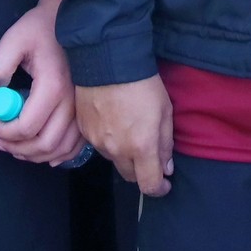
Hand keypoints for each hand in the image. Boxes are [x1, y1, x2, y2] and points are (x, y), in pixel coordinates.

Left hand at [0, 0, 82, 164]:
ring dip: (36, 155)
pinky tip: (45, 155)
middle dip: (17, 148)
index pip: (27, 127)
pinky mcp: (85, 111)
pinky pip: (76, 144)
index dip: (5, 130)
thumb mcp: (13, 39)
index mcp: (52, 87)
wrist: (72, 20)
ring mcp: (82, 108)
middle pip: (45, 144)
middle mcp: (72, 102)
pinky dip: (59, 154)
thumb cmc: (40, 28)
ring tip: (16, 148)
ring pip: (61, 149)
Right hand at [78, 76, 174, 196]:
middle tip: (149, 156)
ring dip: (124, 155)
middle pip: (130, 176)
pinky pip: (99, 146)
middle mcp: (117, 150)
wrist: (107, 61)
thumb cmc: (143, 84)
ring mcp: (97, 142)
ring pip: (114, 160)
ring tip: (130, 132)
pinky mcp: (84, 131)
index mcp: (141, 147)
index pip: (149, 185)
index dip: (159, 188)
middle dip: (142, 172)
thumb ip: (165, 144)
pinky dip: (109, 141)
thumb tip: (166, 167)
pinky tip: (114, 123)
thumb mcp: (165, 111)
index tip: (165, 183)